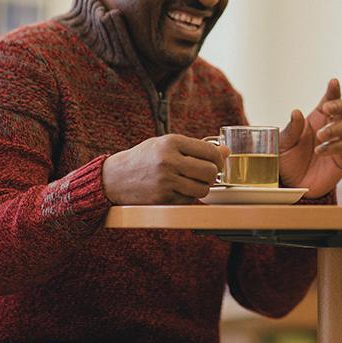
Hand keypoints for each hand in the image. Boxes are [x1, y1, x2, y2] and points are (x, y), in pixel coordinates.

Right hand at [102, 134, 225, 204]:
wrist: (114, 177)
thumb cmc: (144, 158)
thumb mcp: (166, 144)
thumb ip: (196, 147)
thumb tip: (227, 152)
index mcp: (172, 142)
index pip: (211, 152)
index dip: (219, 160)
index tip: (217, 163)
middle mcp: (169, 160)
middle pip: (210, 172)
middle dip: (212, 175)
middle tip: (206, 175)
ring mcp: (165, 181)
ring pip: (203, 189)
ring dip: (201, 187)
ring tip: (191, 182)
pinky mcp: (163, 198)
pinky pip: (189, 200)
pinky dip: (188, 196)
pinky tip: (177, 190)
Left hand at [279, 78, 341, 197]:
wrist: (293, 184)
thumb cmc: (289, 160)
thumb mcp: (283, 144)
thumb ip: (291, 129)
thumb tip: (296, 112)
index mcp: (319, 117)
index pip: (330, 99)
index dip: (334, 90)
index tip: (333, 82)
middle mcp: (332, 126)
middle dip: (341, 105)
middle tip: (328, 109)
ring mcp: (341, 141)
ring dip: (336, 128)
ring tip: (320, 136)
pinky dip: (335, 146)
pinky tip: (320, 150)